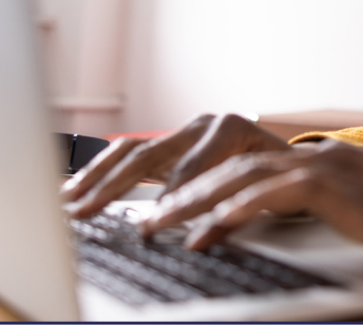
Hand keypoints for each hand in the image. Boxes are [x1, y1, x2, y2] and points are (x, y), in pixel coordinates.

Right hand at [61, 113, 289, 218]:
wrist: (292, 156)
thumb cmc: (283, 173)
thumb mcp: (269, 190)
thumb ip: (235, 212)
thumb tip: (199, 238)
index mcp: (230, 129)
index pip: (190, 170)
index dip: (167, 199)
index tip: (146, 225)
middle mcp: (203, 125)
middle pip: (150, 155)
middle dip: (114, 185)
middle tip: (87, 210)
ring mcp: (184, 131)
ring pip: (132, 149)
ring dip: (98, 175)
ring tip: (70, 198)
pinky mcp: (171, 143)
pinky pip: (130, 151)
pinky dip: (103, 168)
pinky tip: (80, 185)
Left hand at [141, 139, 362, 253]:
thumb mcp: (349, 209)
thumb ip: (307, 207)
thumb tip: (260, 224)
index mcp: (310, 159)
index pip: (240, 166)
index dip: (195, 182)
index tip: (156, 204)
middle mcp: (311, 155)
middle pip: (229, 168)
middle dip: (179, 192)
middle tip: (140, 218)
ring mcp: (324, 167)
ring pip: (242, 179)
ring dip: (194, 203)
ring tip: (157, 225)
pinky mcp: (337, 187)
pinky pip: (275, 196)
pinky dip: (237, 212)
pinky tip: (210, 230)